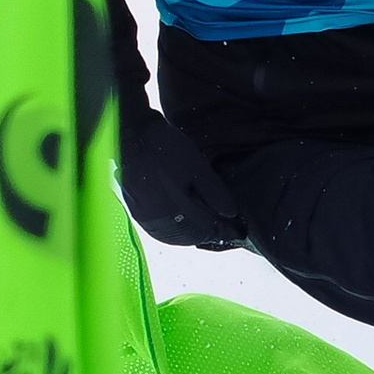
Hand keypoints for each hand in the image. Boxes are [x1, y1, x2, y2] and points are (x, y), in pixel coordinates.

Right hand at [116, 105, 246, 248]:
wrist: (134, 136)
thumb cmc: (167, 149)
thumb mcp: (198, 168)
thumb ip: (214, 194)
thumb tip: (231, 214)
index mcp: (175, 213)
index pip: (207, 231)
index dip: (225, 230)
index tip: (239, 230)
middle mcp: (158, 221)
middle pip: (190, 237)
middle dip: (209, 233)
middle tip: (227, 226)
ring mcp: (145, 217)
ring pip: (176, 235)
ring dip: (193, 232)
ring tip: (209, 223)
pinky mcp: (137, 210)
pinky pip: (162, 228)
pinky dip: (177, 227)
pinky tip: (185, 218)